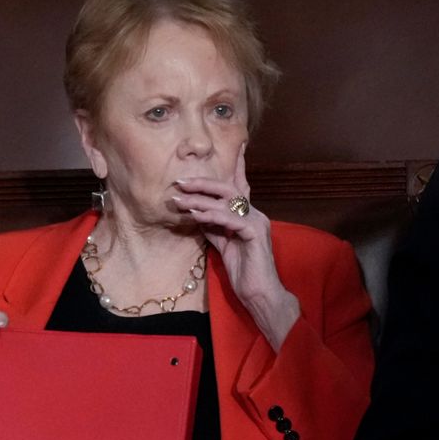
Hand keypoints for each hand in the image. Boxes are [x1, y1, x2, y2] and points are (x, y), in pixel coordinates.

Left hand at [172, 159, 298, 350]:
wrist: (259, 294)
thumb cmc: (243, 271)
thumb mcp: (223, 244)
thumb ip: (214, 226)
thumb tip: (198, 212)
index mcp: (248, 215)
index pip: (240, 185)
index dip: (237, 165)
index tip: (237, 145)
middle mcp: (255, 214)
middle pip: (229, 188)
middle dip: (203, 182)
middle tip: (180, 181)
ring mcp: (257, 222)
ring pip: (227, 202)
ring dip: (200, 199)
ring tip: (179, 199)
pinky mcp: (254, 234)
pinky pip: (230, 219)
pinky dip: (211, 215)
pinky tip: (195, 215)